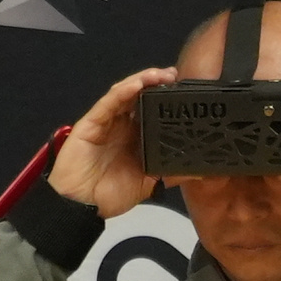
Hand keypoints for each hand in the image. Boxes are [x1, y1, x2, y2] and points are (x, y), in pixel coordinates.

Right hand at [49, 67, 176, 216]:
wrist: (81, 206)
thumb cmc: (109, 195)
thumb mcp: (148, 183)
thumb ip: (169, 173)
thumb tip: (198, 172)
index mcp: (135, 137)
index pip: (152, 111)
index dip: (166, 99)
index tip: (186, 91)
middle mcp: (121, 125)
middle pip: (139, 97)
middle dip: (157, 83)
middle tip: (176, 76)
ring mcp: (106, 121)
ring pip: (125, 93)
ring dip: (143, 81)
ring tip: (161, 74)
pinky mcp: (92, 122)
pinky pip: (109, 103)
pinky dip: (123, 91)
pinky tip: (138, 83)